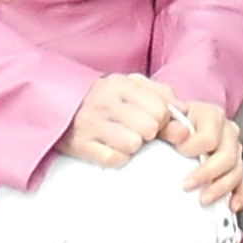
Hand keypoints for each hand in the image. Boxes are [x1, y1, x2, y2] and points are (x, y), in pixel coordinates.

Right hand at [62, 71, 180, 167]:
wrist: (59, 105)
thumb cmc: (104, 98)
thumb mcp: (130, 86)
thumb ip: (160, 94)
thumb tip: (184, 111)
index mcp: (120, 84)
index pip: (160, 108)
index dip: (165, 120)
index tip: (157, 122)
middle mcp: (104, 101)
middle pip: (149, 127)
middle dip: (150, 134)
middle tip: (140, 132)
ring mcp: (91, 123)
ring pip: (133, 144)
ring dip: (134, 146)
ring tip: (127, 140)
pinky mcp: (80, 145)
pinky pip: (113, 159)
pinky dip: (118, 158)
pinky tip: (113, 149)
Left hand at [168, 104, 242, 214]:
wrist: (175, 131)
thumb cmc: (171, 125)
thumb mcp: (165, 120)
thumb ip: (169, 126)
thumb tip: (180, 135)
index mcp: (211, 116)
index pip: (210, 136)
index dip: (194, 147)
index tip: (179, 152)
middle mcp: (227, 132)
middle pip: (227, 155)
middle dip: (207, 173)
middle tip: (188, 185)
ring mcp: (234, 151)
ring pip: (236, 171)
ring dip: (220, 188)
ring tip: (203, 199)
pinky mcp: (235, 168)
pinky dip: (239, 195)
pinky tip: (231, 205)